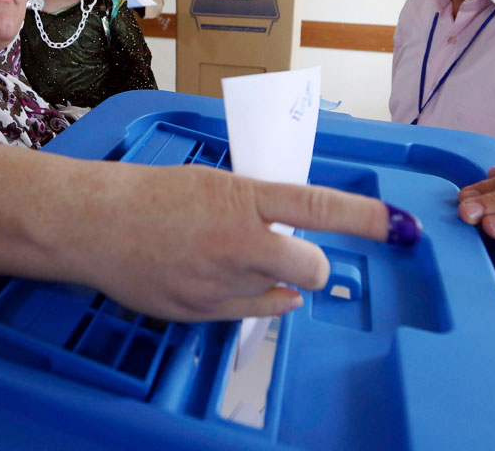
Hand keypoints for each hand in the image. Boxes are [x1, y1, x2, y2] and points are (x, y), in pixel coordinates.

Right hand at [78, 164, 413, 321]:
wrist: (96, 223)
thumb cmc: (151, 194)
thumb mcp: (213, 183)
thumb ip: (256, 206)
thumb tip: (292, 229)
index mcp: (242, 199)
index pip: (318, 207)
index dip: (365, 219)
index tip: (398, 227)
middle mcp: (238, 243)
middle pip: (310, 266)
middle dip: (315, 264)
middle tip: (299, 254)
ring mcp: (219, 282)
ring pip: (278, 292)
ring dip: (272, 278)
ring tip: (227, 256)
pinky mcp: (201, 312)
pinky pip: (250, 311)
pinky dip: (254, 298)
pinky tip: (227, 279)